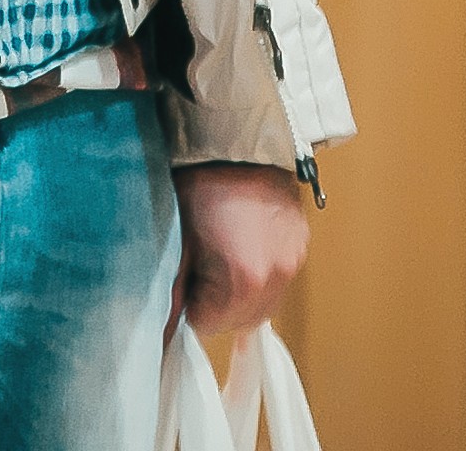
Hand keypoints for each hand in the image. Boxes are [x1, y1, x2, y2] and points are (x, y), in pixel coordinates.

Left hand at [171, 163, 309, 337]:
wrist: (237, 139)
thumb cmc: (201, 182)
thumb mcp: (179, 238)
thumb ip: (173, 288)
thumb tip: (164, 328)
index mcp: (243, 280)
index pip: (208, 325)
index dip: (190, 304)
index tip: (184, 281)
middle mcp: (275, 277)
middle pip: (238, 320)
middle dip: (215, 303)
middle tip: (200, 268)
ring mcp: (292, 262)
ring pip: (261, 305)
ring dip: (240, 295)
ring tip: (222, 257)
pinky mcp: (301, 246)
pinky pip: (278, 281)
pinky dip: (260, 276)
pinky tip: (242, 249)